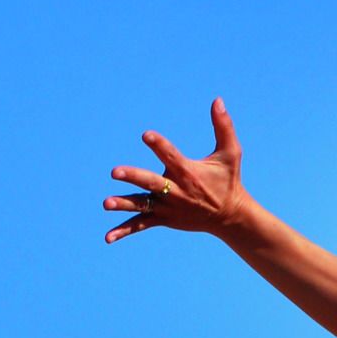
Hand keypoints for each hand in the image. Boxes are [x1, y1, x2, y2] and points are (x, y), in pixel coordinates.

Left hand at [102, 98, 254, 244]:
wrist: (230, 216)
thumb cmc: (228, 180)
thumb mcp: (230, 153)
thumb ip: (223, 126)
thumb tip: (217, 99)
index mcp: (188, 172)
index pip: (170, 155)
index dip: (158, 145)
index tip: (146, 135)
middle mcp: (175, 190)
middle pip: (150, 182)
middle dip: (133, 176)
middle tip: (115, 171)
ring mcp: (168, 207)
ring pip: (142, 205)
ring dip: (124, 204)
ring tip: (106, 203)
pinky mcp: (164, 219)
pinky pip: (141, 224)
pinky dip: (125, 230)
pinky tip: (107, 237)